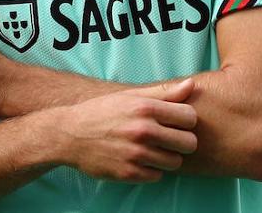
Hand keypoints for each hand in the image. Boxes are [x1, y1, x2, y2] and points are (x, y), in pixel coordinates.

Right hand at [57, 79, 198, 182]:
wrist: (70, 135)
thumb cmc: (103, 112)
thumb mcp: (131, 96)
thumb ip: (164, 93)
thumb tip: (192, 85)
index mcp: (146, 108)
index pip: (190, 117)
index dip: (186, 120)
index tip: (176, 122)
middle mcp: (143, 130)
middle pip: (189, 143)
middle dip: (182, 141)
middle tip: (169, 139)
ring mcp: (136, 154)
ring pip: (175, 162)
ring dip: (167, 157)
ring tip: (154, 150)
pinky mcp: (128, 173)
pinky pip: (157, 176)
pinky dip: (152, 170)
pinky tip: (140, 160)